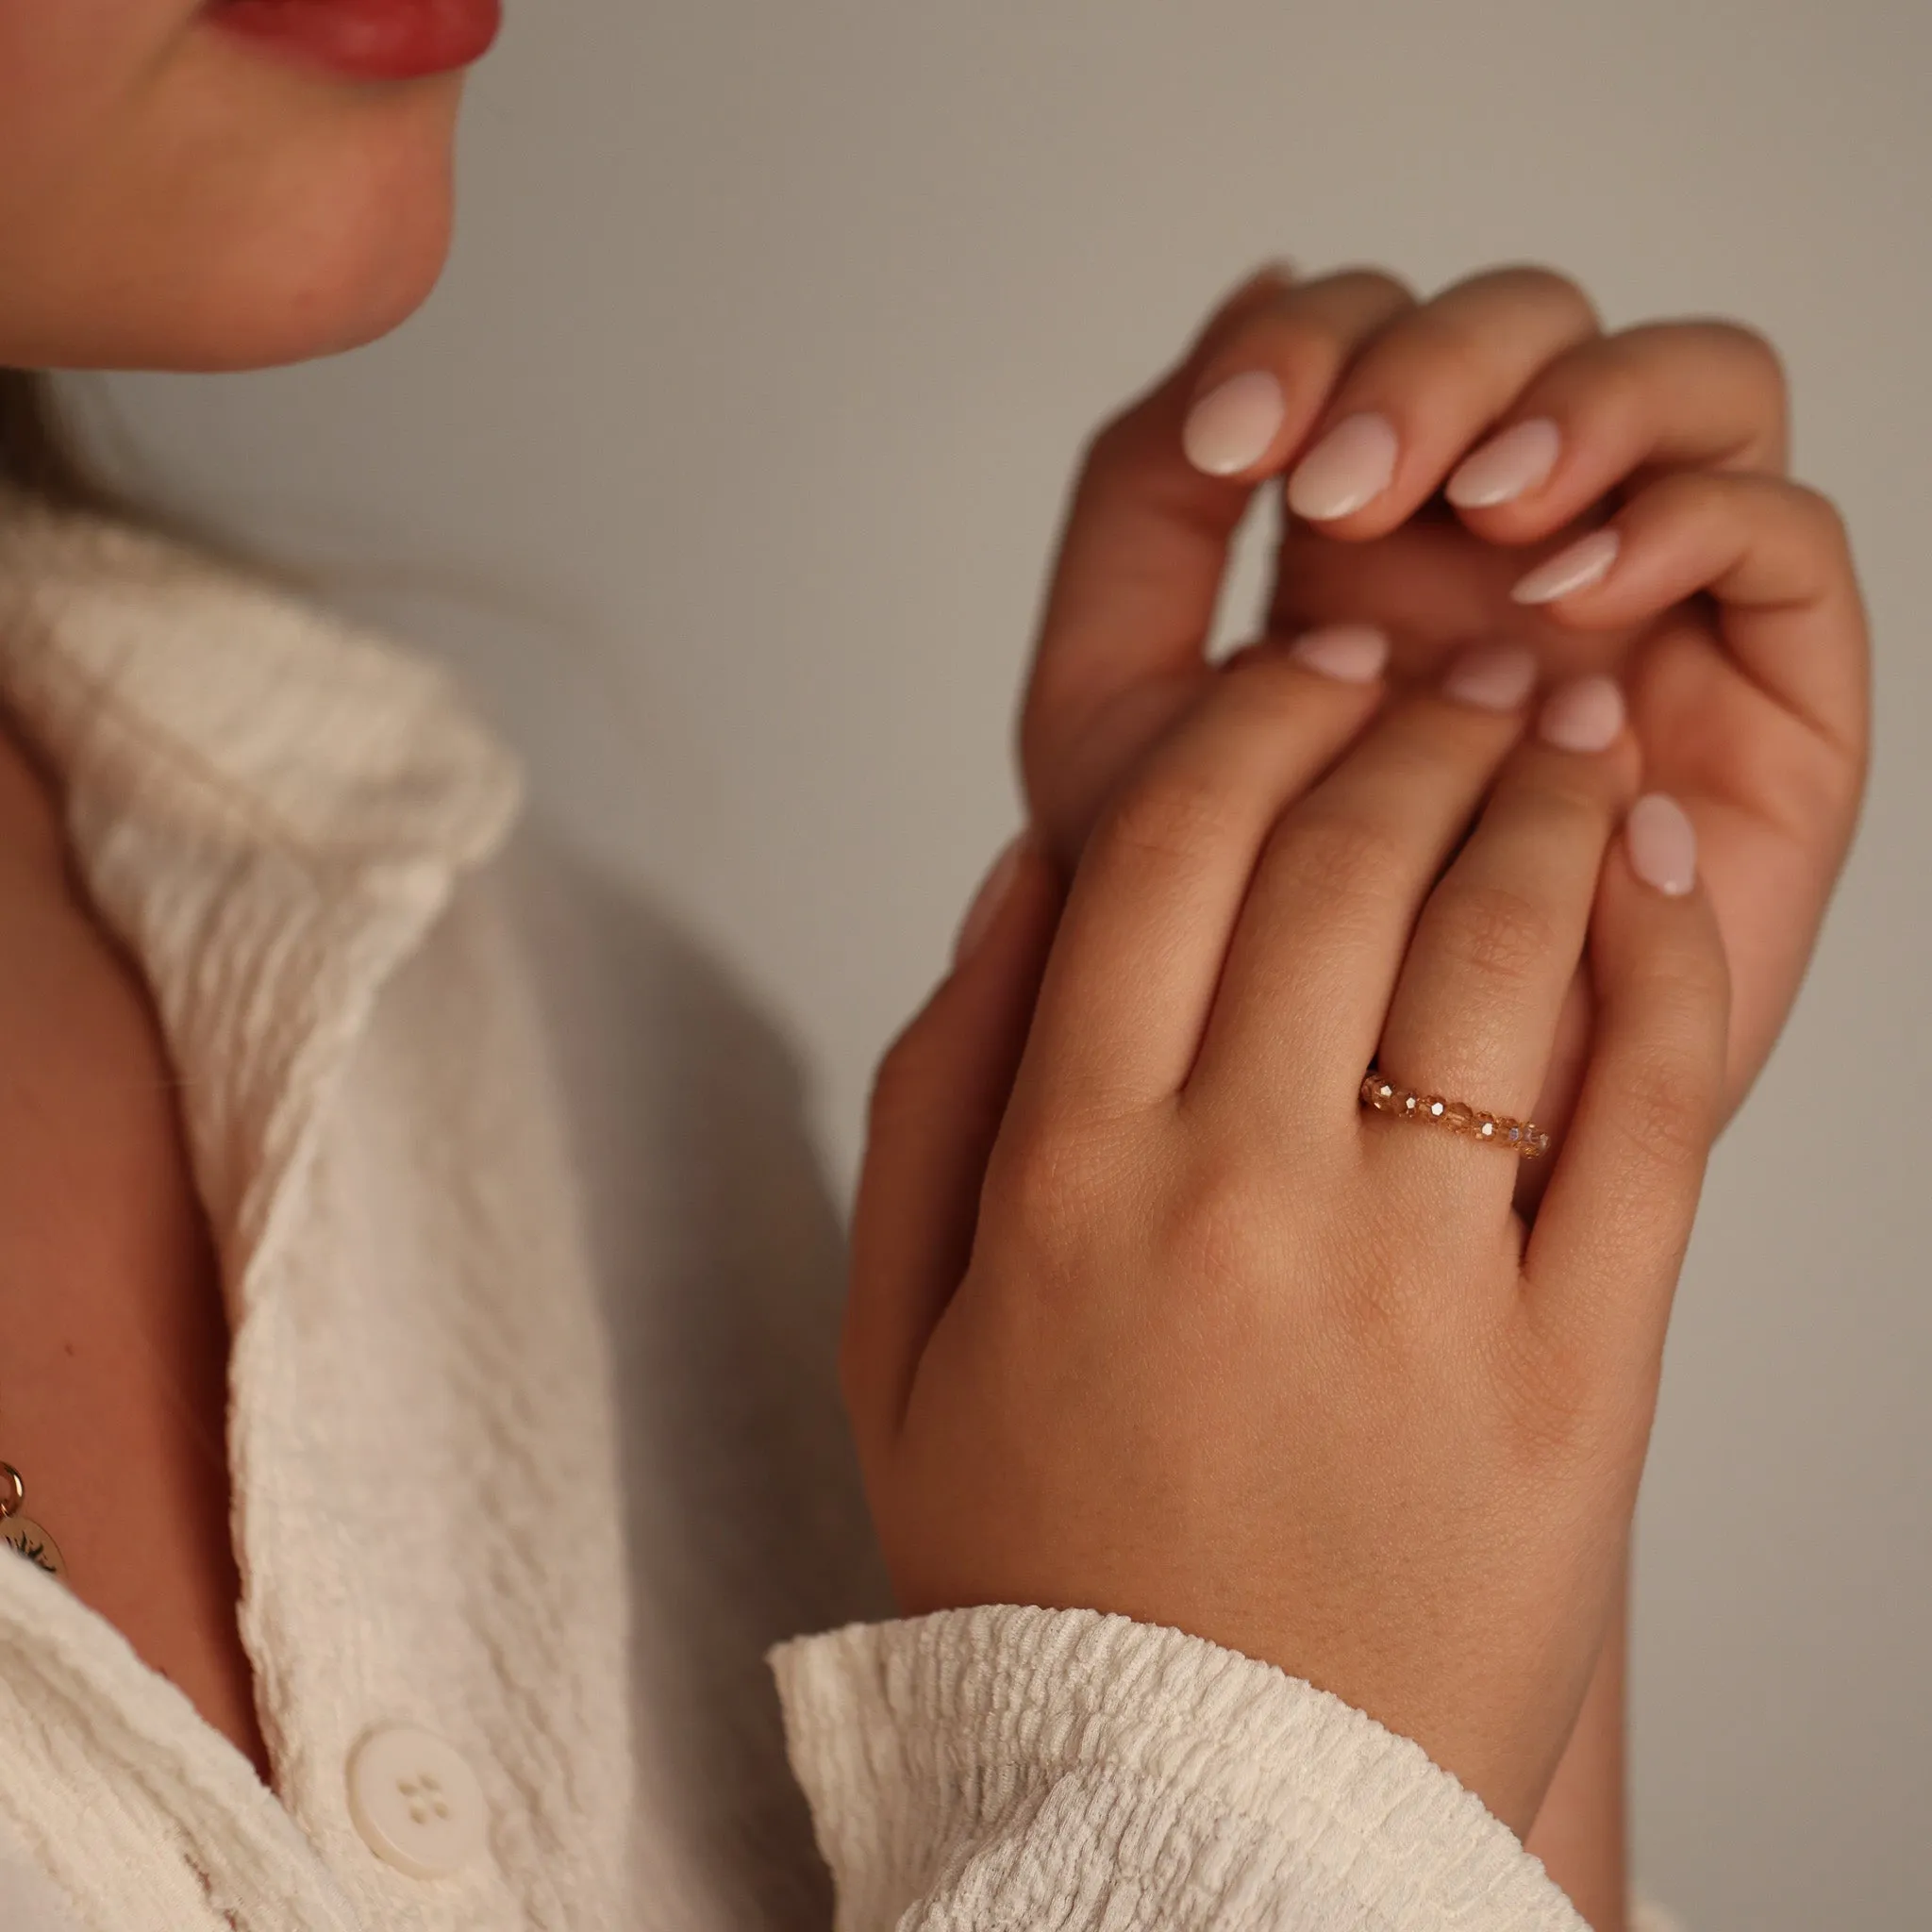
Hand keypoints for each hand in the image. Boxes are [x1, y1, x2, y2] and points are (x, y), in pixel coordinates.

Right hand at [848, 639, 1728, 1833]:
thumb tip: (1024, 875)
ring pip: (1496, 941)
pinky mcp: (1573, 1369)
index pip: (1167, 849)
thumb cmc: (1037, 1559)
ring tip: (1552, 721)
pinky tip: (1646, 861)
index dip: (1251, 717)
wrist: (1190, 1814)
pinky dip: (1656, 946)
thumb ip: (935, 1081)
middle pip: (1341, 857)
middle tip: (1444, 664)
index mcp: (1064, 1170)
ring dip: (1534, 788)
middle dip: (1405, 716)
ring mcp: (1418, 1280)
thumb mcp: (894, 1327)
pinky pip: (1644, 1104)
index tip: (1302, 664)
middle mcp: (1237, 1192)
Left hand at [1021, 262, 1867, 1180]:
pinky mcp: (1758, 702)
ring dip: (1575, 404)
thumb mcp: (1115, 726)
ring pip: (1684, 387)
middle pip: (1532, 332)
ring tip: (1481, 508)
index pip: (1377, 339)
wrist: (1330, 1154)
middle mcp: (1512, 557)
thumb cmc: (1211, 962)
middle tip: (1352, 480)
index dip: (1307, 343)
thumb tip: (1246, 290)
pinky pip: (1774, 530)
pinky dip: (1681, 514)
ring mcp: (1642, 615)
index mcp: (1366, 545)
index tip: (1230, 446)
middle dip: (1436, 367)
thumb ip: (1139, 520)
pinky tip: (1568, 593)